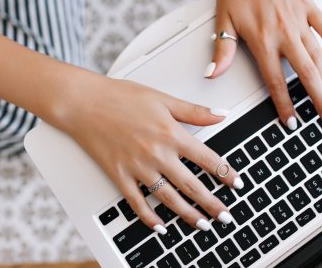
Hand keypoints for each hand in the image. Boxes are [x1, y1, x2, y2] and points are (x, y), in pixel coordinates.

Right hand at [59, 74, 243, 232]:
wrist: (84, 102)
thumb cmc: (120, 96)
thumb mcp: (162, 99)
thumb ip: (193, 111)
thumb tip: (221, 115)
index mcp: (171, 133)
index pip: (207, 159)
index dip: (226, 173)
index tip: (236, 184)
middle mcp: (157, 154)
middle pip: (191, 185)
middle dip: (212, 204)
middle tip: (225, 216)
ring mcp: (137, 167)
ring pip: (168, 198)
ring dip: (187, 214)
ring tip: (201, 224)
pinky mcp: (119, 175)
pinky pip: (137, 202)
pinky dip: (149, 217)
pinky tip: (159, 226)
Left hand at [206, 0, 321, 128]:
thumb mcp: (223, 19)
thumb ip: (223, 50)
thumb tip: (213, 74)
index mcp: (262, 39)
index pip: (275, 81)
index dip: (284, 105)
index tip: (291, 121)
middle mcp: (284, 32)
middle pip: (306, 73)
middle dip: (317, 99)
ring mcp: (300, 19)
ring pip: (318, 54)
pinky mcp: (308, 5)